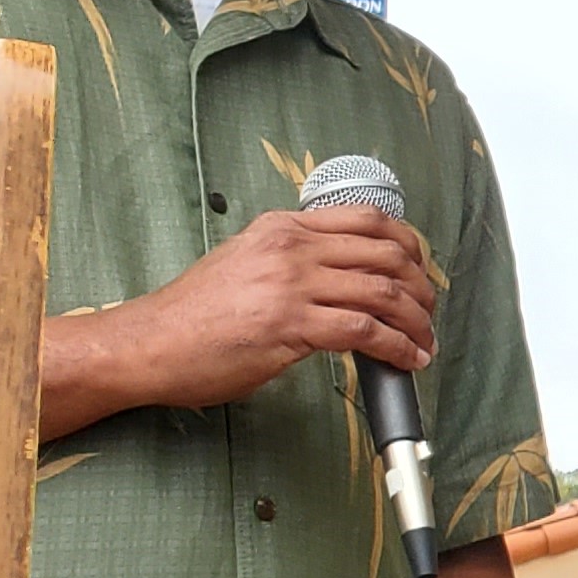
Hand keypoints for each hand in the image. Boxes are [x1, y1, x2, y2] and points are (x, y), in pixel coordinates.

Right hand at [47, 207, 436, 437]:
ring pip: (383, 291)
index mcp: (282, 228)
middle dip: (422, 285)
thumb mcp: (246, 262)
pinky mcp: (289, 326)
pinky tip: (406, 359)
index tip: (420, 269)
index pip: (368, 218)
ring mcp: (291, 286)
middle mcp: (291, 249)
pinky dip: (397, 347)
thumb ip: (293, 260)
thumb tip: (343, 277)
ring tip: (425, 341)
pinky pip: (365, 332)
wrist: (148, 343)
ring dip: (417, 321)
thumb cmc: (193, 314)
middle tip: (429, 311)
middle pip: (387, 253)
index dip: (409, 245)